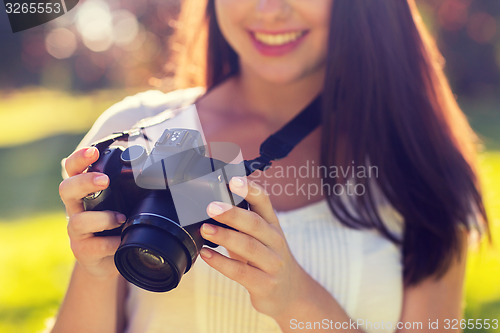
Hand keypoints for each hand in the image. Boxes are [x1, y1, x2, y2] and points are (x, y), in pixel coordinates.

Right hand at [59, 147, 125, 278]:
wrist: (108, 260)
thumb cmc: (117, 224)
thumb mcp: (123, 203)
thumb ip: (131, 188)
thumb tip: (160, 172)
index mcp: (85, 192)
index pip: (74, 169)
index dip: (79, 158)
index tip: (93, 151)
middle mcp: (76, 208)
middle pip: (66, 189)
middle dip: (84, 182)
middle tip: (104, 180)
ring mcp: (77, 231)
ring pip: (78, 221)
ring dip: (102, 218)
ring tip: (121, 218)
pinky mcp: (83, 251)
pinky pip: (93, 246)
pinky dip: (110, 243)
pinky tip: (121, 241)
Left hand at [199, 177, 311, 318]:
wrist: (289, 293)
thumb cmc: (266, 259)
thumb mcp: (259, 238)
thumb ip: (241, 223)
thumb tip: (211, 204)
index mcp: (272, 224)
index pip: (264, 201)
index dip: (250, 189)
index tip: (233, 180)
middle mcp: (275, 241)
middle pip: (255, 223)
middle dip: (232, 214)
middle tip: (211, 207)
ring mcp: (272, 263)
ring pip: (249, 247)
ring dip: (225, 237)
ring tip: (205, 230)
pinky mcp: (265, 284)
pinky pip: (241, 272)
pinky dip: (221, 263)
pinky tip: (206, 255)